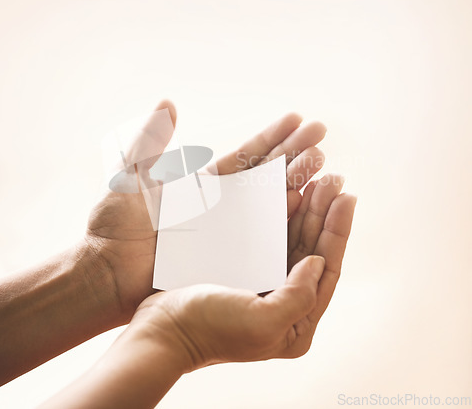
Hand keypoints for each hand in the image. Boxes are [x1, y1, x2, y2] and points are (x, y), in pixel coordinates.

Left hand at [85, 100, 326, 321]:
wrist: (106, 275)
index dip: (272, 137)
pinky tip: (306, 205)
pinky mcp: (228, 257)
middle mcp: (221, 206)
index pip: (246, 155)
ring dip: (298, 183)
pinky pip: (263, 237)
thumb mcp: (133, 177)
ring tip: (325, 166)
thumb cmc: (115, 227)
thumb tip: (168, 101)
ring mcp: (227, 232)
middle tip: (322, 137)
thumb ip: (151, 142)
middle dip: (294, 154)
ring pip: (270, 203)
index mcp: (202, 184)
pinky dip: (285, 221)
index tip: (298, 119)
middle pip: (266, 175)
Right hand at [123, 179, 355, 369]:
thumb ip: (299, 296)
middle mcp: (284, 302)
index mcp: (296, 323)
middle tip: (334, 179)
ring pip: (293, 239)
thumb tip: (318, 262)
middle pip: (312, 249)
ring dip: (307, 210)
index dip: (338, 231)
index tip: (347, 196)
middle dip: (323, 213)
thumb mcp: (262, 321)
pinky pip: (270, 237)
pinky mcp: (244, 269)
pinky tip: (290, 192)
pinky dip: (281, 214)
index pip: (326, 269)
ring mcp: (264, 283)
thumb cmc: (208, 327)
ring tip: (319, 179)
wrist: (162, 328)